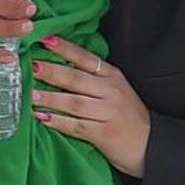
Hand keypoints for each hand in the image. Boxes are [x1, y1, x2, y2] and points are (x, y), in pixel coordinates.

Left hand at [31, 37, 150, 176]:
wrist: (152, 144)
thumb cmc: (128, 116)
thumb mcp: (116, 90)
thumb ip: (92, 79)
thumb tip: (57, 68)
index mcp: (113, 76)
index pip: (85, 58)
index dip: (65, 48)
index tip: (44, 39)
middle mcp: (111, 91)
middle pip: (76, 78)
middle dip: (52, 72)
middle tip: (31, 66)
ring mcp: (108, 112)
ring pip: (74, 102)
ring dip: (51, 98)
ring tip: (31, 95)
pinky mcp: (104, 133)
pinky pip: (77, 125)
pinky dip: (58, 122)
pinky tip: (43, 119)